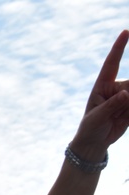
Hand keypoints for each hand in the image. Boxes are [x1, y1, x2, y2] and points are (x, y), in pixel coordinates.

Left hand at [71, 30, 128, 159]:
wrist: (94, 143)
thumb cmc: (90, 127)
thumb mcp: (96, 117)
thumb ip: (111, 106)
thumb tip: (127, 94)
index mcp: (102, 86)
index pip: (112, 63)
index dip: (119, 47)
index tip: (125, 32)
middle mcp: (117, 88)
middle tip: (125, 99)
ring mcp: (127, 97)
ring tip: (121, 113)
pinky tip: (126, 115)